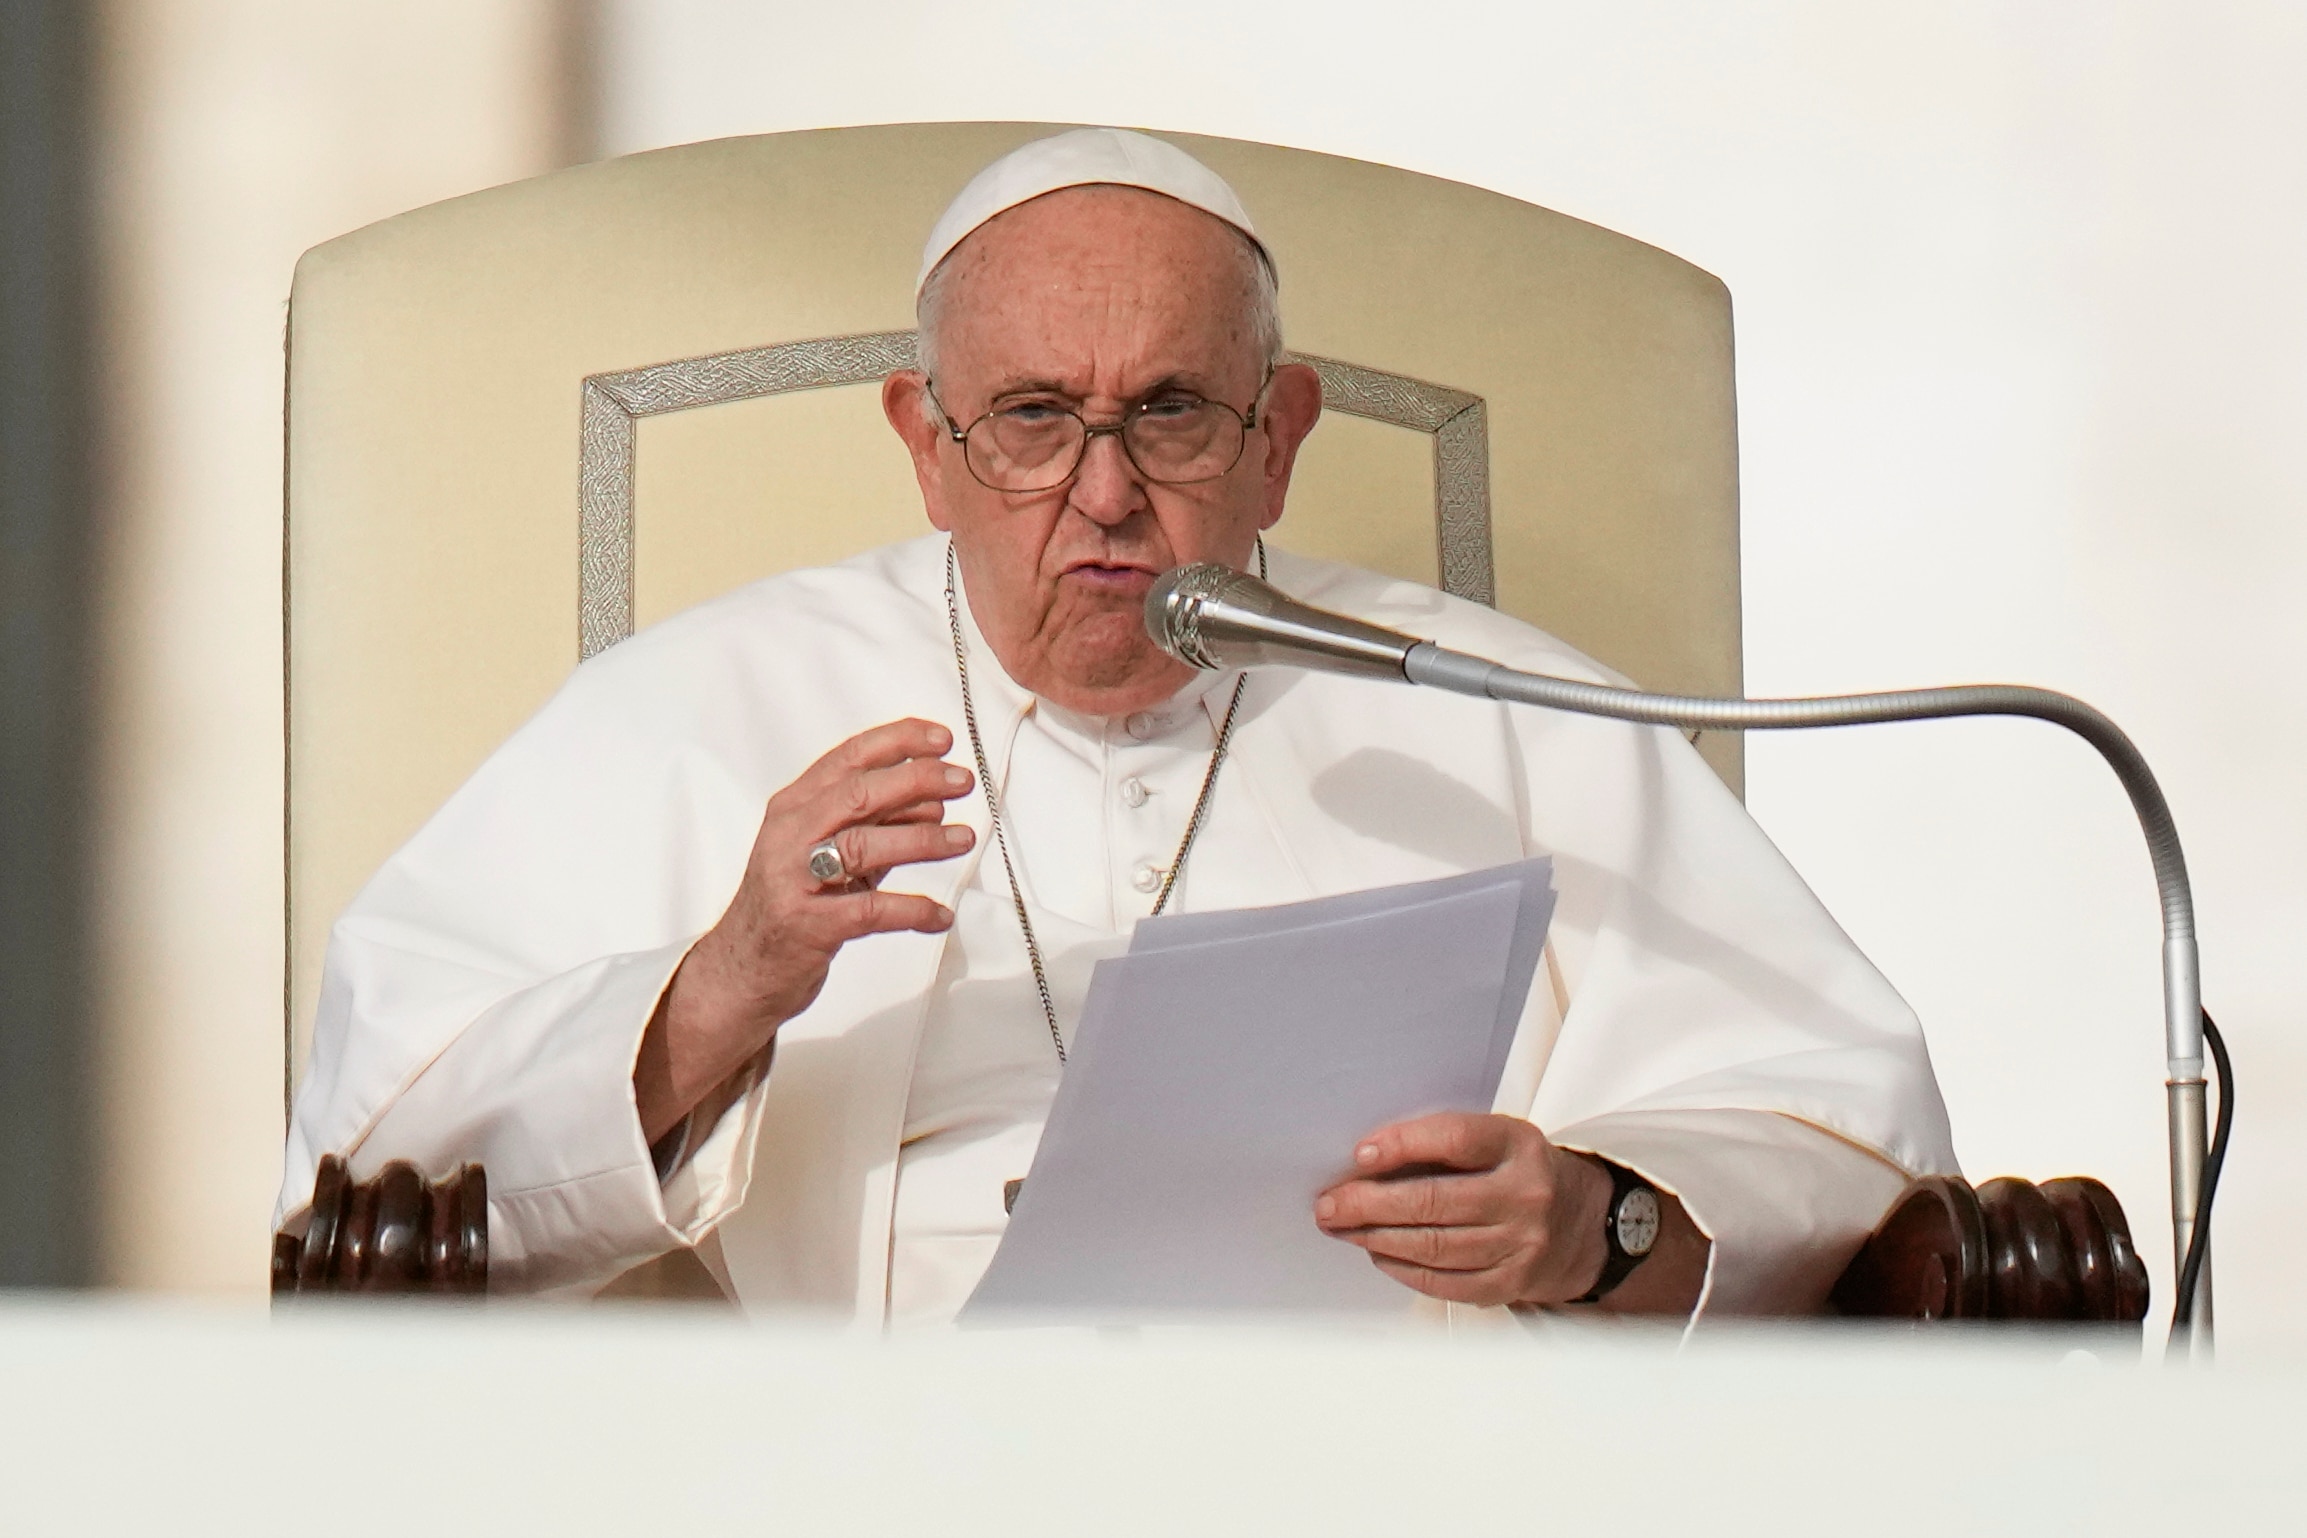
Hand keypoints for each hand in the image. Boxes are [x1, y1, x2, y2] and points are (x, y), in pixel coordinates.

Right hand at [633, 718, 975, 1140]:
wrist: (741, 970)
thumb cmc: (793, 903)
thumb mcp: (830, 853)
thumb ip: (875, 825)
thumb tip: (935, 802)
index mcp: (794, 807)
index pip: (847, 758)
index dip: (897, 742)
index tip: (942, 738)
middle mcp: (789, 836)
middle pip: (857, 794)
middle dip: (916, 781)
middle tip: (962, 781)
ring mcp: (793, 881)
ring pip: (862, 846)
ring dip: (921, 840)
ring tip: (963, 838)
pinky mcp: (807, 926)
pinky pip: (869, 911)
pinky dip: (912, 911)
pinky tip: (940, 915)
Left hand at [1313, 1112, 1614, 1306]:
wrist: (1587, 1226)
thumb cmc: (1523, 1174)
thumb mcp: (1500, 1141)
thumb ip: (1444, 1143)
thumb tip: (1367, 1160)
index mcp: (1518, 1145)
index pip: (1454, 1138)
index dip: (1402, 1144)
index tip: (1359, 1154)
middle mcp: (1525, 1194)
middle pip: (1434, 1201)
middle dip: (1369, 1204)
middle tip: (1329, 1205)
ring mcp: (1521, 1244)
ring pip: (1434, 1246)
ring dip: (1378, 1238)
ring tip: (1344, 1229)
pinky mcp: (1512, 1283)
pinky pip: (1446, 1282)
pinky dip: (1404, 1270)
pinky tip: (1379, 1256)